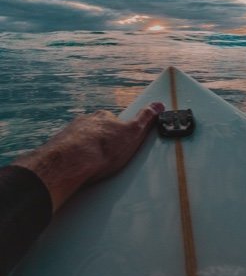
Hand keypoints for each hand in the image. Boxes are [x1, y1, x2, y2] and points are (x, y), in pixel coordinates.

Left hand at [13, 102, 164, 211]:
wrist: (71, 162)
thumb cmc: (102, 149)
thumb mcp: (133, 133)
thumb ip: (145, 118)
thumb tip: (157, 106)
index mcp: (103, 117)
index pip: (113, 121)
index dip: (118, 133)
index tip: (120, 144)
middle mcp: (85, 121)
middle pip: (96, 130)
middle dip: (100, 141)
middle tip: (107, 158)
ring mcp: (69, 133)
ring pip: (80, 140)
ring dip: (85, 149)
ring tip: (93, 166)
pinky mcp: (58, 148)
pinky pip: (68, 151)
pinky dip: (73, 158)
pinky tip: (78, 169)